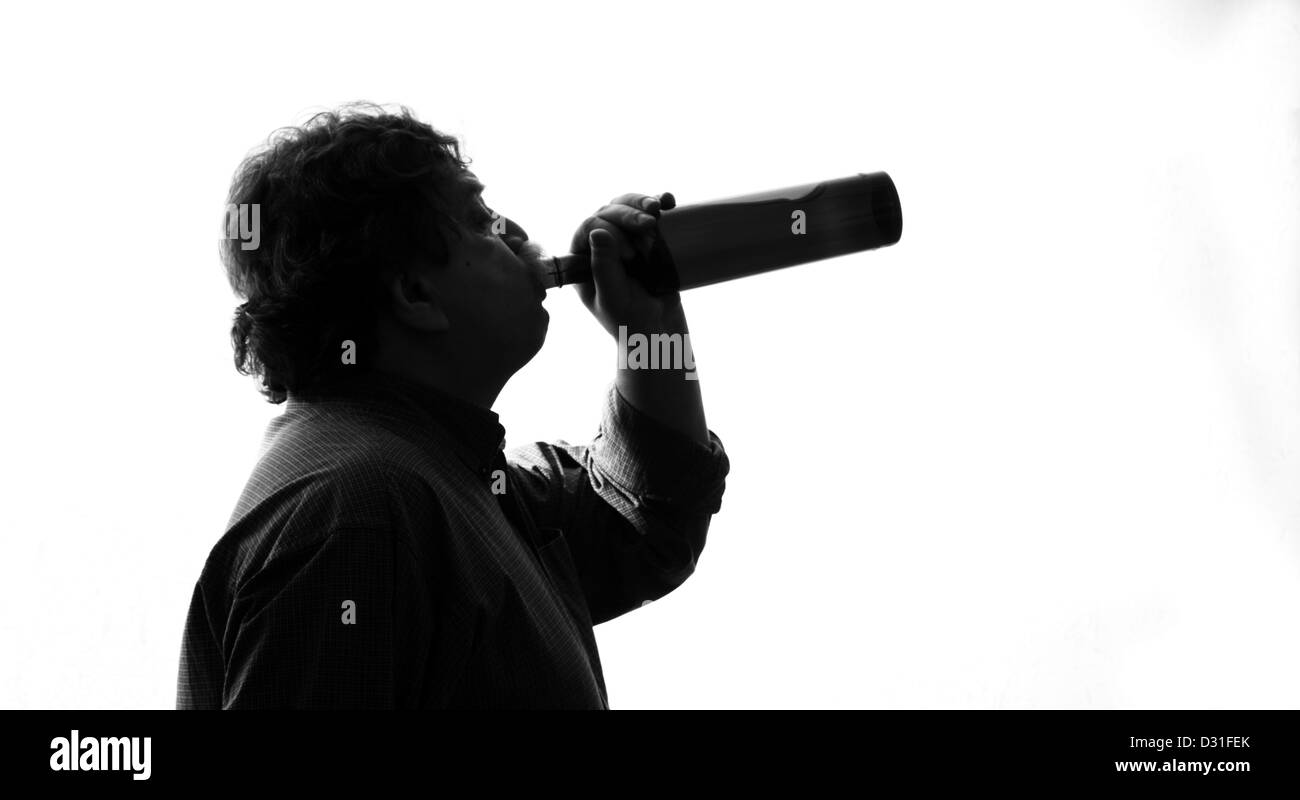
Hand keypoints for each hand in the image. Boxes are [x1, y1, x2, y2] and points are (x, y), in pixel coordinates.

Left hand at [569, 193, 684, 338]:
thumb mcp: (614, 299)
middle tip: (649, 224)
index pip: (589, 228)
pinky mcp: (648, 240)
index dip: (609, 231)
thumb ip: (604, 269)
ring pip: (627, 207)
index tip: (630, 256)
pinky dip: (659, 202)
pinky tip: (669, 200)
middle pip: (608, 212)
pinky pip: (649, 214)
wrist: (660, 333)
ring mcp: (625, 241)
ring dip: (642, 201)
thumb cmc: (631, 323)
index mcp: (582, 260)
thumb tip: (597, 232)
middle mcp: (601, 247)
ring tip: (659, 208)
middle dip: (629, 212)